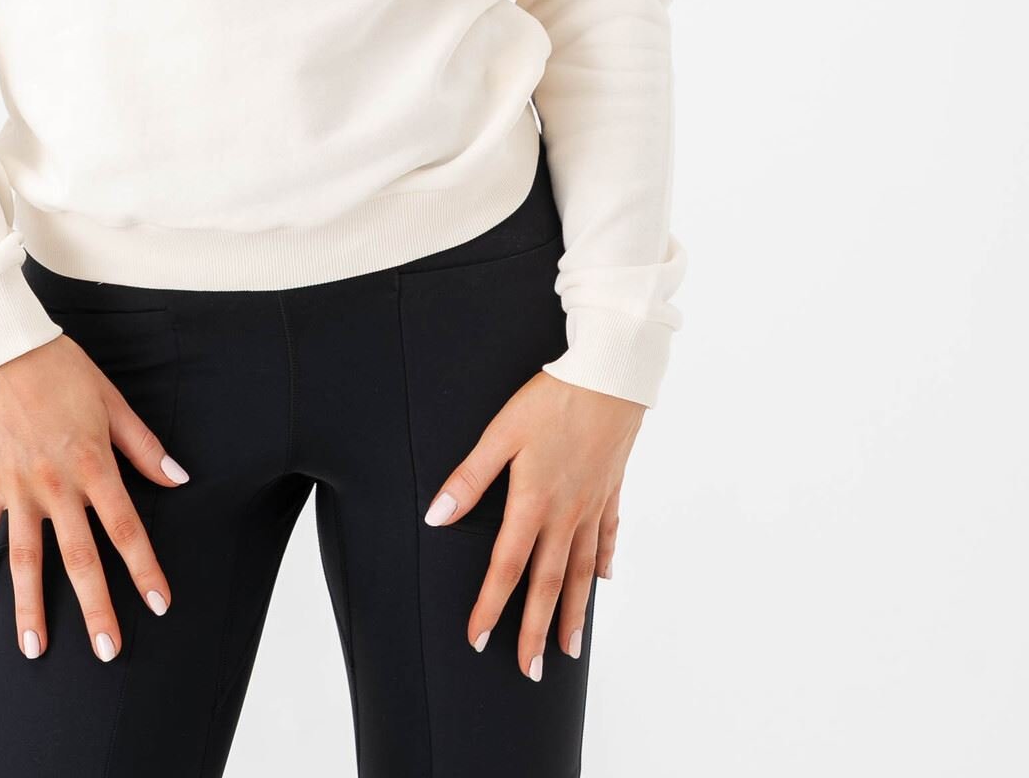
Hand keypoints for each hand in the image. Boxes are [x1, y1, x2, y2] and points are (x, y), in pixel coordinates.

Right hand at [0, 333, 191, 661]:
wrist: (1, 344)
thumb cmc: (60, 367)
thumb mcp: (111, 400)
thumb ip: (143, 446)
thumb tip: (178, 479)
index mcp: (92, 463)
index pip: (125, 528)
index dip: (144, 569)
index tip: (159, 605)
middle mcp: (55, 483)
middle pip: (79, 557)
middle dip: (95, 608)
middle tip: (106, 652)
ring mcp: (15, 486)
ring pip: (25, 558)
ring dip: (31, 607)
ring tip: (35, 650)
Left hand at [422, 370, 642, 679]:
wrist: (610, 377)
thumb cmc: (552, 400)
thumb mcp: (501, 433)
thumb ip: (470, 478)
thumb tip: (436, 516)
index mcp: (533, 502)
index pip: (507, 568)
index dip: (490, 606)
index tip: (477, 640)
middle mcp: (566, 515)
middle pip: (548, 584)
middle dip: (536, 631)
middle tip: (529, 671)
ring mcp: (592, 506)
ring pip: (582, 572)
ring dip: (573, 613)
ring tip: (568, 649)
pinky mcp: (611, 491)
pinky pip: (608, 538)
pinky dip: (605, 563)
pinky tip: (603, 582)